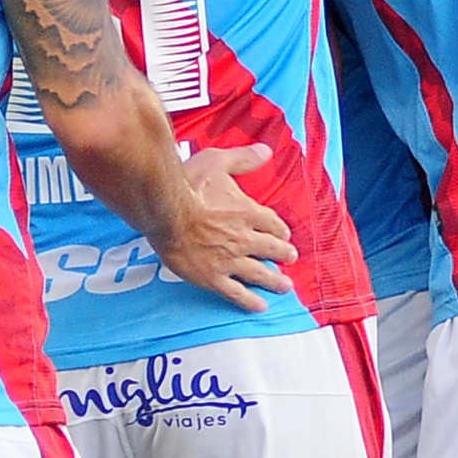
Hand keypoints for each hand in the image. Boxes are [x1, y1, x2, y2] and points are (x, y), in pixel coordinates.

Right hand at [157, 143, 297, 312]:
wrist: (166, 212)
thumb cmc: (188, 184)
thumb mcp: (218, 161)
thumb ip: (243, 158)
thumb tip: (266, 151)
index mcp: (247, 212)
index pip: (271, 223)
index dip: (279, 229)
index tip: (284, 234)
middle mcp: (244, 238)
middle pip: (270, 249)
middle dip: (283, 254)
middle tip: (291, 258)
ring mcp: (229, 260)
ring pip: (259, 274)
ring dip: (274, 281)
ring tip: (285, 286)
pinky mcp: (213, 278)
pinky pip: (236, 293)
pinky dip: (250, 301)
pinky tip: (260, 306)